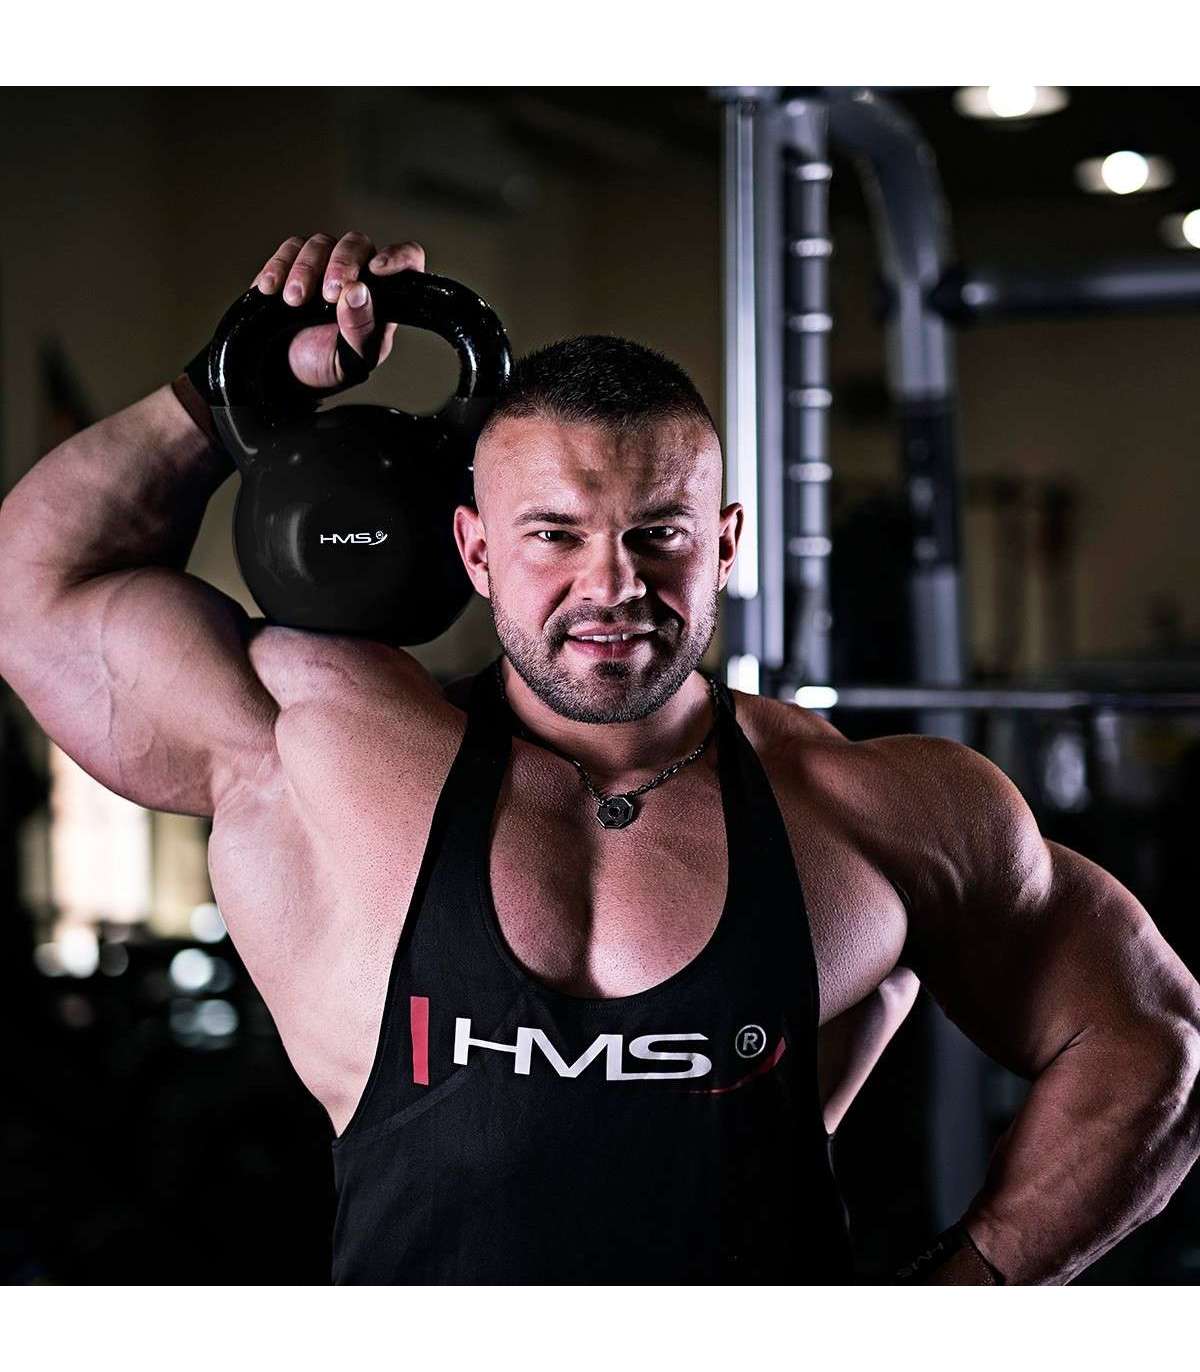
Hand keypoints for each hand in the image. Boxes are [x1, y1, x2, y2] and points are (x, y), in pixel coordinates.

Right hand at [251, 232, 426, 389]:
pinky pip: (289, 249)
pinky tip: (270, 289)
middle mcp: (358, 273)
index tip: (377, 270)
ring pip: (320, 243)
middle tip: (328, 294)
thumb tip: (358, 292)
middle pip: (357, 244)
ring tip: (293, 301)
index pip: (407, 260)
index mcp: (384, 296)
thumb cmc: (328, 365)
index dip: (398, 256)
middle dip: (341, 265)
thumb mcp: (352, 360)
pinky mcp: (294, 263)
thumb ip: (360, 329)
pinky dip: (278, 266)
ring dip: (305, 269)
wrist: (287, 373)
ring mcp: (325, 264)